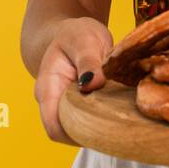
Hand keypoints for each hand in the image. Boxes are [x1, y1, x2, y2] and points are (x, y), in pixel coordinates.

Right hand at [33, 17, 114, 145]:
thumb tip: (92, 84)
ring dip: (97, 127)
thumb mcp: (84, 41)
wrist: (73, 32)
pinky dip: (101, 120)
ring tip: (120, 117)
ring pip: (78, 129)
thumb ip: (88, 62)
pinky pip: (87, 121)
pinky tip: (118, 112)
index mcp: (47, 88)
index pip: (54, 127)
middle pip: (68, 133)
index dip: (75, 135)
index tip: (104, 127)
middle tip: (120, 124)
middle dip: (91, 133)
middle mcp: (52, 102)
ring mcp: (63, 105)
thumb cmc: (76, 34)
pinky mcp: (77, 106)